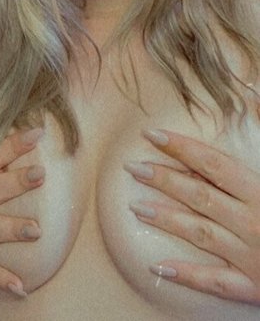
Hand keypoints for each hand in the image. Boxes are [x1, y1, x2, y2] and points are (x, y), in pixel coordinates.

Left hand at [125, 128, 259, 304]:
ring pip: (201, 235)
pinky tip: (158, 267)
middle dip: (165, 180)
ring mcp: (250, 256)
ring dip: (167, 219)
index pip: (213, 165)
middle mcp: (252, 222)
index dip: (181, 148)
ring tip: (136, 207)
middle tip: (133, 167)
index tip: (153, 135)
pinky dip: (186, 275)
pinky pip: (215, 282)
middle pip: (200, 196)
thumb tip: (253, 94)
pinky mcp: (253, 287)